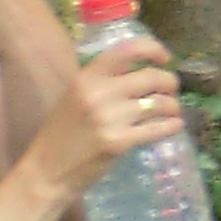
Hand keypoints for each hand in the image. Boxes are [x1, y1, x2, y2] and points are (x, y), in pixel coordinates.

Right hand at [27, 34, 180, 197]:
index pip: (129, 49)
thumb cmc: (62, 134)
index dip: (154, 49)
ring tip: (171, 112)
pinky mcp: (119, 142)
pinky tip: (174, 126)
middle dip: (170, 83)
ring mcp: (110, 118)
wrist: (46, 172)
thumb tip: (145, 71)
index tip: (166, 58)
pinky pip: (159, 128)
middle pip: (153, 76)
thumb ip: (104, 82)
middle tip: (171, 92)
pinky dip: (172, 125)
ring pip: (161, 103)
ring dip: (173, 107)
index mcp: (87, 77)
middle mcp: (99, 93)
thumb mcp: (76, 97)